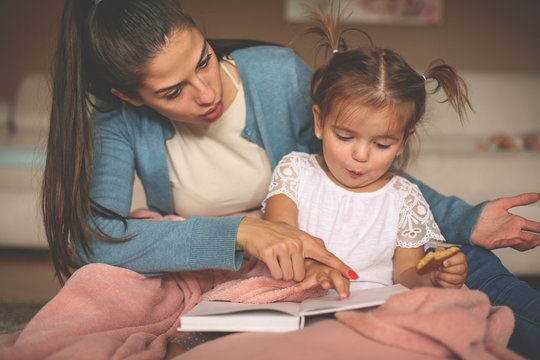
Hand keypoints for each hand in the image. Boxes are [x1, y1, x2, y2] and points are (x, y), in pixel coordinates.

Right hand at [236, 217, 355, 281]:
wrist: (252, 228)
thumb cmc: (274, 233)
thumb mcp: (295, 234)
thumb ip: (311, 243)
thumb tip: (325, 249)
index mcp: (305, 239)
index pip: (326, 255)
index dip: (341, 266)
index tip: (353, 275)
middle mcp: (296, 242)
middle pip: (302, 275)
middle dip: (293, 274)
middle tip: (285, 262)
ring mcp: (283, 247)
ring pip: (290, 277)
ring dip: (283, 273)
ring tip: (277, 260)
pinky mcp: (270, 253)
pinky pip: (278, 275)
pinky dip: (274, 273)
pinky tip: (271, 262)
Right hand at [294, 259, 349, 298]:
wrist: (309, 259)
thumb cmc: (324, 270)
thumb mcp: (335, 277)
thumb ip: (343, 285)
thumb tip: (347, 295)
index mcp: (337, 271)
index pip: (345, 279)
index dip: (347, 287)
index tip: (347, 297)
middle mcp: (328, 271)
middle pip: (336, 276)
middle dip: (340, 285)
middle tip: (343, 295)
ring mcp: (318, 273)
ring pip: (322, 277)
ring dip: (324, 281)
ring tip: (326, 286)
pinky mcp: (307, 276)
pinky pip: (304, 282)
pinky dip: (301, 286)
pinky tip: (297, 289)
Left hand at [430, 247, 466, 287]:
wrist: (435, 274)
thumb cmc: (439, 264)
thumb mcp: (439, 256)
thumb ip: (440, 251)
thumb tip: (441, 250)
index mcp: (460, 259)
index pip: (461, 258)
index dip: (453, 260)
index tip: (444, 263)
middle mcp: (463, 269)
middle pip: (460, 269)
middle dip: (447, 269)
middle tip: (439, 268)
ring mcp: (461, 279)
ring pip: (456, 278)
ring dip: (444, 276)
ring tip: (437, 273)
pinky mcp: (456, 286)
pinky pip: (451, 286)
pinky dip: (442, 282)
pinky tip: (438, 279)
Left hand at [471, 193, 539, 250]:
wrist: (468, 218)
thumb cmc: (484, 212)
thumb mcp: (504, 203)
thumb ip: (520, 200)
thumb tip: (538, 195)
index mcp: (516, 222)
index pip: (534, 227)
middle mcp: (512, 231)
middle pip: (531, 237)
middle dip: (539, 238)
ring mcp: (504, 238)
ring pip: (521, 243)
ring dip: (530, 243)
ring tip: (538, 240)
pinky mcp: (493, 243)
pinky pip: (504, 243)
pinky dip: (511, 242)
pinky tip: (518, 239)